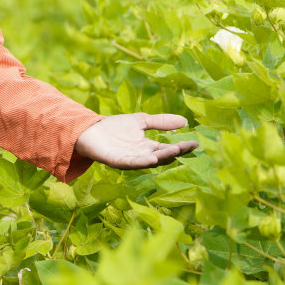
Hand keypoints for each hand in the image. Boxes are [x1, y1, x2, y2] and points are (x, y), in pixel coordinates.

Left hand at [74, 113, 198, 168]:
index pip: (168, 149)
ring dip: (161, 157)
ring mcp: (129, 160)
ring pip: (148, 161)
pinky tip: (151, 158)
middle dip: (174, 152)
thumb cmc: (113, 127)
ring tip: (174, 152)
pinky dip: (141, 161)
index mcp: (148, 147)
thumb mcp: (140, 121)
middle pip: (161, 156)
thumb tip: (185, 121)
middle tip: (188, 147)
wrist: (88, 129)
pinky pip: (130, 163)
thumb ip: (160, 122)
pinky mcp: (115, 161)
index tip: (195, 142)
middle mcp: (141, 156)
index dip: (181, 147)